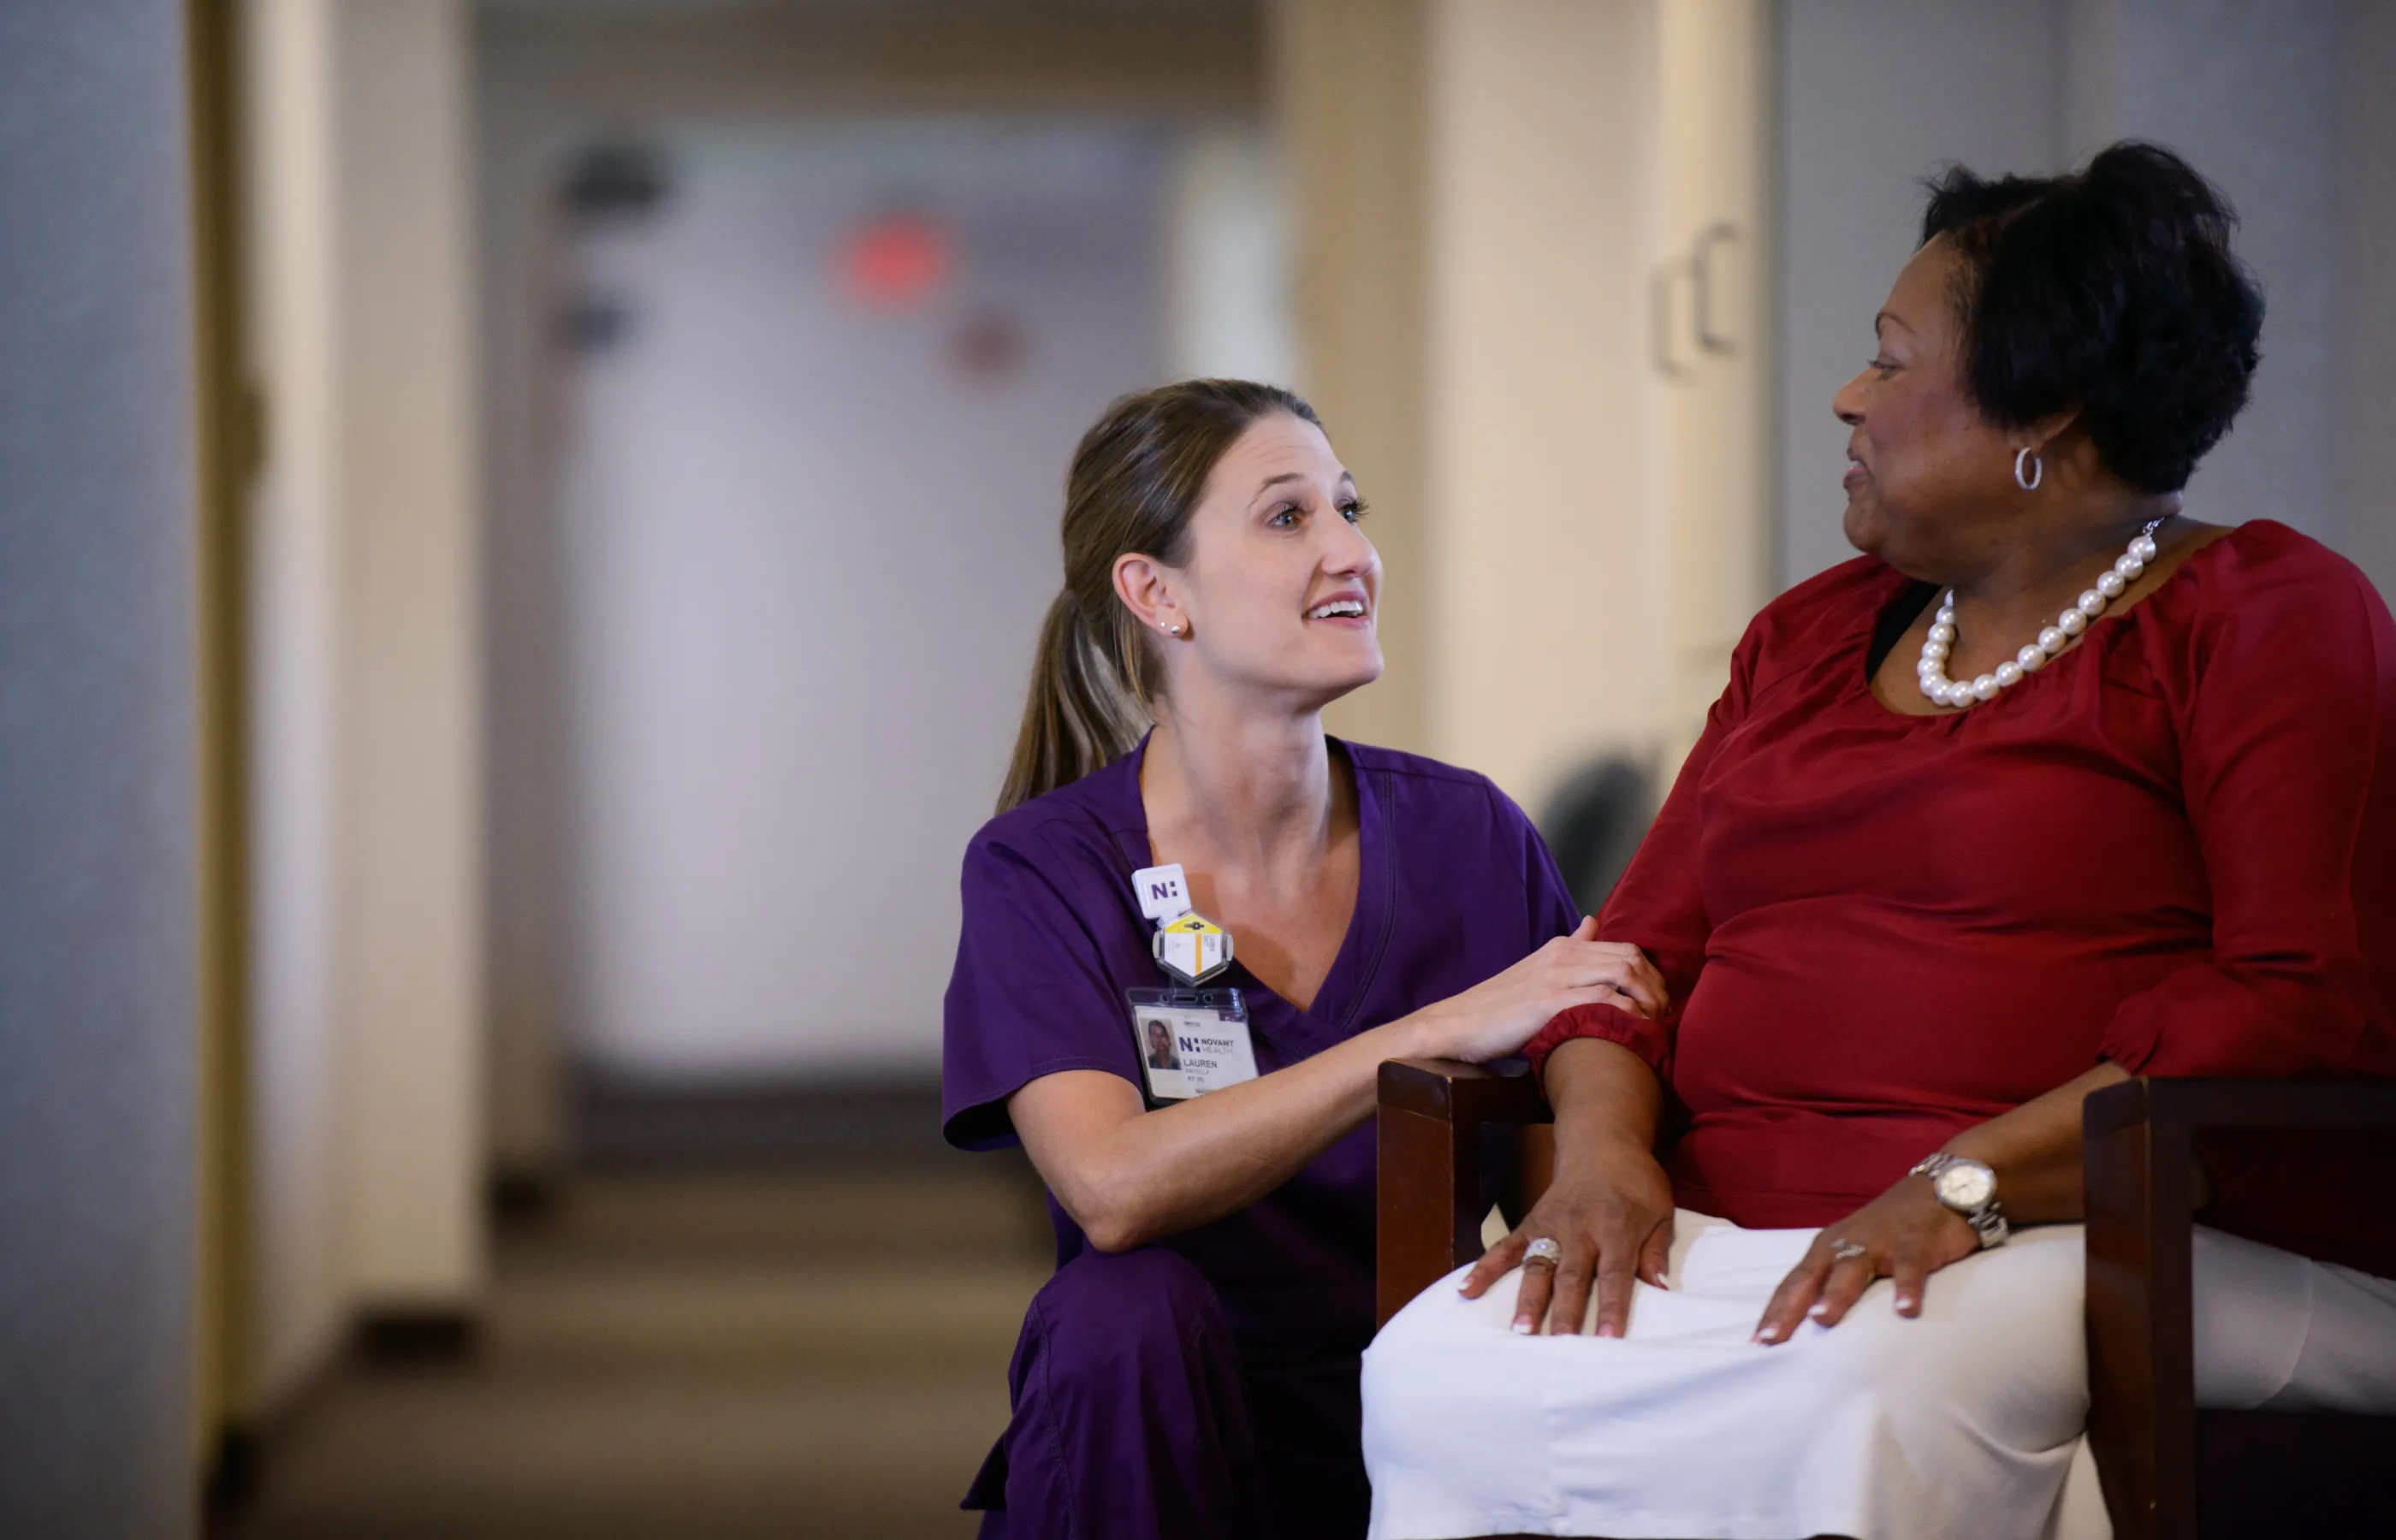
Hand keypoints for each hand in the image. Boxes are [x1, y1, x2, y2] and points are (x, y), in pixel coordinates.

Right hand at [1411, 918, 1666, 1063]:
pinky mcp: (1549, 1002)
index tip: (1658, 1002)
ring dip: (1649, 1000)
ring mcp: (1556, 976)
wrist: (1455, 1025)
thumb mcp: (1535, 969)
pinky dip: (1628, 1013)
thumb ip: (1568, 948)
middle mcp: (1562, 955)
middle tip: (1663, 1016)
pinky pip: (1603, 998)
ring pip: (1623, 972)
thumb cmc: (1496, 1007)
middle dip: (1657, 987)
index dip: (1651, 974)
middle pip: (1632, 957)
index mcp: (1560, 948)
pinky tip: (1635, 1030)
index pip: (1624, 948)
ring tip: (1655, 1025)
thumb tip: (1592, 922)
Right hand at [1459, 1140, 1674, 1336]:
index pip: (1614, 1275)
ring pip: (1538, 1267)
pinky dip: (1485, 1269)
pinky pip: (1505, 1248)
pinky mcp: (1530, 1223)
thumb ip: (1656, 1251)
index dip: (1612, 1307)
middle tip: (1560, 1343)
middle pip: (1571, 1276)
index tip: (1609, 1338)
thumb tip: (1661, 1289)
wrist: (1602, 1143)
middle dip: (1565, 1312)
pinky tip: (1467, 1291)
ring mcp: (1550, 1226)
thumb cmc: (1636, 1182)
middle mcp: (1580, 1229)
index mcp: (1616, 1228)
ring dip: (1528, 1299)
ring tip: (1519, 1330)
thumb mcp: (1660, 1211)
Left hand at [1751, 1173, 1978, 1343]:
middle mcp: (1845, 1244)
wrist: (1940, 1188)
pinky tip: (1906, 1311)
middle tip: (1773, 1338)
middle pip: (1811, 1277)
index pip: (1794, 1283)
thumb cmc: (1891, 1230)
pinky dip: (1907, 1288)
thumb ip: (1837, 1282)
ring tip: (1822, 1319)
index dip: (1775, 1311)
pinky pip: (1909, 1268)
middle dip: (1790, 1307)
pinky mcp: (1915, 1244)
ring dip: (1836, 1293)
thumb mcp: (1857, 1252)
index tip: (1757, 1342)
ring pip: (1852, 1269)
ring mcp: (1879, 1242)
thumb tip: (1814, 1324)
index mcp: (1827, 1249)